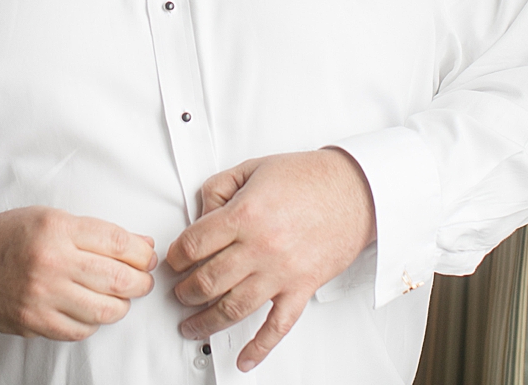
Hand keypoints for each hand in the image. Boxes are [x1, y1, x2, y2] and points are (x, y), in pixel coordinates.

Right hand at [0, 206, 156, 340]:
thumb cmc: (9, 238)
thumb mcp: (52, 218)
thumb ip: (96, 232)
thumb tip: (140, 245)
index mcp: (57, 229)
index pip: (117, 242)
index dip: (141, 253)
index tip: (147, 257)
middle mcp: (52, 262)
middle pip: (118, 278)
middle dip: (141, 281)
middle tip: (142, 280)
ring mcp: (43, 296)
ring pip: (105, 310)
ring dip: (122, 305)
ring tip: (120, 297)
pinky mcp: (36, 322)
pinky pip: (81, 330)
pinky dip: (94, 322)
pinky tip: (91, 311)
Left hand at [165, 149, 375, 371]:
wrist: (355, 191)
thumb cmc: (307, 178)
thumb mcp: (252, 169)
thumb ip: (218, 188)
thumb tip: (200, 214)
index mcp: (245, 215)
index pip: (193, 245)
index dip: (175, 256)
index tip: (173, 261)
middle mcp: (261, 247)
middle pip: (207, 281)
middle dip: (185, 291)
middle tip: (178, 293)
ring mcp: (281, 272)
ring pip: (233, 308)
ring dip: (206, 321)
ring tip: (192, 325)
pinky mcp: (302, 288)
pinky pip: (278, 326)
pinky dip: (259, 347)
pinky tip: (244, 359)